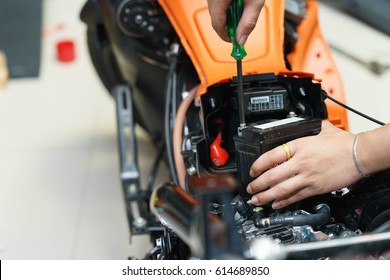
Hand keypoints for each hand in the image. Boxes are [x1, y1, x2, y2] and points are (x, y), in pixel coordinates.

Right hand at [207, 0, 264, 44]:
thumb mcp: (255, 2)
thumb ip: (248, 22)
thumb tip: (241, 40)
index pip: (217, 24)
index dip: (226, 36)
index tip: (234, 41)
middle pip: (215, 19)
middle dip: (227, 27)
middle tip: (240, 29)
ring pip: (215, 12)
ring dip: (227, 17)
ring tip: (240, 14)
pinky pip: (216, 4)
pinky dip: (225, 9)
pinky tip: (236, 6)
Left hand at [247, 121, 361, 208]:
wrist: (359, 154)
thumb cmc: (342, 142)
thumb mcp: (319, 130)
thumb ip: (305, 131)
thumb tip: (297, 127)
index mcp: (298, 146)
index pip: (270, 156)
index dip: (257, 165)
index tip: (252, 170)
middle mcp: (300, 162)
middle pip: (272, 175)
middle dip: (257, 184)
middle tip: (250, 188)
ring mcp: (307, 176)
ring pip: (281, 189)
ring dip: (266, 196)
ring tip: (257, 200)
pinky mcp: (316, 187)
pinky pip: (296, 196)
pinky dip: (284, 201)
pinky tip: (276, 204)